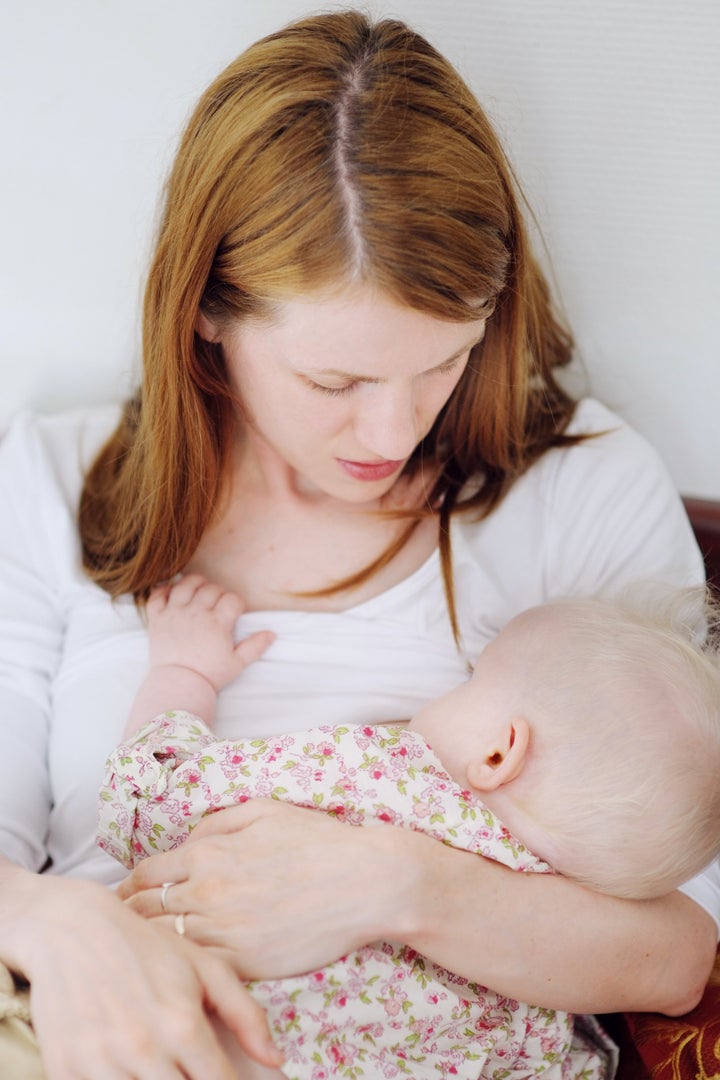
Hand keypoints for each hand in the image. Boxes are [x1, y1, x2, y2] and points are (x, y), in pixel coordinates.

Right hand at [20, 876, 282, 1078]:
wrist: (70, 927)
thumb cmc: (145, 947)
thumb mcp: (204, 967)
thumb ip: (245, 1014)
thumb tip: (275, 1060)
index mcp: (183, 1025)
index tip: (228, 1079)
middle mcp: (143, 1049)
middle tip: (191, 1069)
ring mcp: (100, 1063)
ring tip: (162, 1066)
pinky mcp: (64, 1069)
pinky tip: (128, 1069)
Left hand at [118, 799, 421, 979]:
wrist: (364, 881)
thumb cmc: (318, 841)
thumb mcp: (264, 811)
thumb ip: (216, 823)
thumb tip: (185, 840)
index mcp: (209, 853)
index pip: (146, 874)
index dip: (129, 886)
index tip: (126, 896)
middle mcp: (208, 891)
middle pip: (145, 910)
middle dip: (129, 916)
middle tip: (123, 926)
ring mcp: (225, 930)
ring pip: (165, 943)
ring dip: (150, 944)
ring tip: (144, 949)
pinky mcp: (245, 962)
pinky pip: (197, 968)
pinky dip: (183, 966)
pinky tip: (182, 965)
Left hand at [146, 574, 274, 691]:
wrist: (178, 685)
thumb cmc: (209, 676)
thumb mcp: (237, 664)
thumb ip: (255, 647)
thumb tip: (272, 634)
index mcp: (218, 623)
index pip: (232, 599)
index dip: (236, 602)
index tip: (235, 611)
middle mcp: (196, 614)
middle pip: (211, 589)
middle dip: (218, 592)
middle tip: (218, 603)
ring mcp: (175, 614)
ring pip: (185, 585)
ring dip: (194, 583)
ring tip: (198, 589)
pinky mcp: (157, 619)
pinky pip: (157, 595)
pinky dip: (163, 589)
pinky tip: (171, 592)